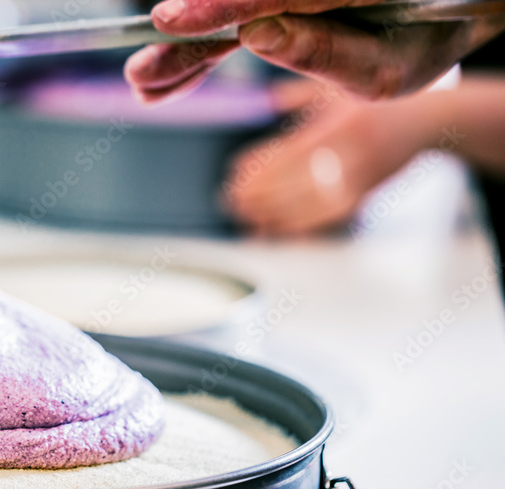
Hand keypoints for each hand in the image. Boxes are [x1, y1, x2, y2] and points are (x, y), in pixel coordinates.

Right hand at [124, 0, 504, 102]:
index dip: (218, 5)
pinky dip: (210, 31)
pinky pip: (246, 2)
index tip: (169, 20)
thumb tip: (256, 35)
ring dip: (192, 41)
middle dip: (189, 35)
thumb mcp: (387, 69)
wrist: (452, 2)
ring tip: (153, 81)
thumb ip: (325, 53)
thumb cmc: (423, 37)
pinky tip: (184, 66)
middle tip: (142, 76)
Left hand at [222, 79, 444, 235]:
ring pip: (310, 205)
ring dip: (273, 215)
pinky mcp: (364, 197)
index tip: (234, 172)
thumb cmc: (373, 103)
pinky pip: (324, 218)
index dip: (261, 165)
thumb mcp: (338, 90)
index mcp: (345, 124)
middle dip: (261, 194)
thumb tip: (267, 99)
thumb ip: (301, 95)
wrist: (425, 123)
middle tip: (230, 199)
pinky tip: (272, 230)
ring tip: (245, 216)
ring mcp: (362, 178)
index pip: (293, 151)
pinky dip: (297, 227)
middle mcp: (355, 154)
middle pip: (298, 181)